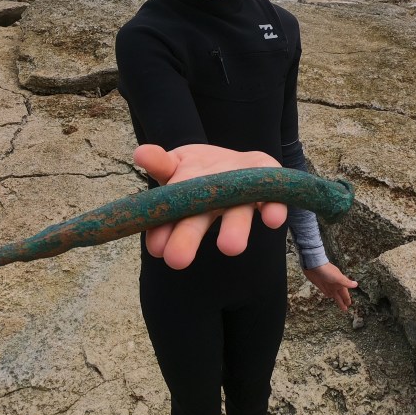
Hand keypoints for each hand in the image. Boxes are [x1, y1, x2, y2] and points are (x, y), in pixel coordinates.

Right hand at [133, 143, 287, 268]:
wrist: (238, 165)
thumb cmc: (200, 171)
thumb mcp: (175, 162)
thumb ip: (160, 162)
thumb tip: (141, 154)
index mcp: (186, 203)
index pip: (169, 219)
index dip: (161, 233)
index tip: (156, 249)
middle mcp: (213, 206)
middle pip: (198, 224)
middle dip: (187, 240)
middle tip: (177, 260)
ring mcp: (240, 198)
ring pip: (236, 217)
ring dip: (234, 232)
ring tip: (231, 247)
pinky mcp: (267, 188)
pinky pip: (273, 201)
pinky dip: (274, 210)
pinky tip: (274, 219)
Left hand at [303, 263, 357, 311]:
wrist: (314, 265)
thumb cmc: (327, 271)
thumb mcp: (338, 277)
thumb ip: (346, 282)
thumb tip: (356, 284)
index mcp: (340, 283)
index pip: (345, 293)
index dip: (347, 299)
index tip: (349, 304)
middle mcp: (335, 284)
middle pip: (340, 295)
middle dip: (342, 301)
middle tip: (345, 310)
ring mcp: (327, 285)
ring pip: (334, 294)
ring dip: (337, 299)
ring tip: (339, 304)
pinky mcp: (321, 285)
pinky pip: (326, 292)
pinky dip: (329, 294)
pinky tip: (329, 296)